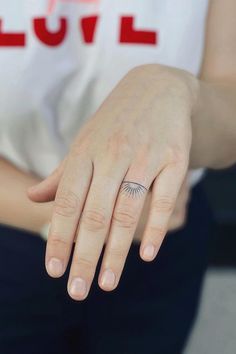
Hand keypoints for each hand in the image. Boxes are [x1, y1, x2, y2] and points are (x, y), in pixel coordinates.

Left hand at [27, 64, 198, 299]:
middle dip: (85, 256)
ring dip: (117, 251)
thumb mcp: (84, 142)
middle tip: (78, 291)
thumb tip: (34, 199)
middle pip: (95, 214)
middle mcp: (112, 155)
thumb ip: (62, 174)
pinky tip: (149, 255)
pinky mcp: (175, 157)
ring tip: (108, 283)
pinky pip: (164, 197)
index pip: (67, 202)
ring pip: (127, 211)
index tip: (54, 270)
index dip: (59, 238)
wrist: (158, 87)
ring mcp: (145, 156)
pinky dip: (156, 227)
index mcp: (86, 153)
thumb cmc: (116, 122)